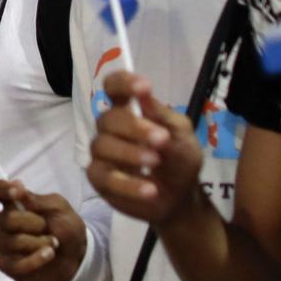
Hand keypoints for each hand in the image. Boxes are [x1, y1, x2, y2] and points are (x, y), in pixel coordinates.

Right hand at [0, 179, 86, 280]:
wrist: (77, 255)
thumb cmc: (65, 227)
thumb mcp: (58, 208)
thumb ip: (36, 200)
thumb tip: (16, 186)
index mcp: (14, 204)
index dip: (1, 189)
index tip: (17, 192)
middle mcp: (4, 223)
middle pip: (4, 219)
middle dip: (30, 223)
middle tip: (46, 227)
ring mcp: (4, 245)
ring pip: (10, 242)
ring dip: (37, 243)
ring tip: (53, 244)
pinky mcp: (8, 266)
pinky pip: (16, 264)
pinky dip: (35, 260)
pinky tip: (48, 255)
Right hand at [86, 72, 205, 225]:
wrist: (181, 197)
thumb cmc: (179, 159)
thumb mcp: (181, 135)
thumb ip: (162, 116)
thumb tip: (144, 93)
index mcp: (129, 109)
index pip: (114, 87)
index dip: (123, 83)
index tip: (143, 88)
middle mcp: (111, 128)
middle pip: (108, 118)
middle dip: (134, 127)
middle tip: (161, 139)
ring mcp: (102, 154)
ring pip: (102, 146)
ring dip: (130, 153)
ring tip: (156, 162)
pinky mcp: (99, 179)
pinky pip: (104, 177)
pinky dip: (128, 184)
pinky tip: (150, 189)